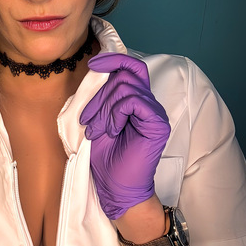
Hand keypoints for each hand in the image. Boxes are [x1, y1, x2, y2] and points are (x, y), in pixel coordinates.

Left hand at [80, 53, 169, 219]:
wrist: (115, 186)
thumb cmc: (106, 156)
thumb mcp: (97, 118)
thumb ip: (101, 96)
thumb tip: (95, 71)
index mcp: (136, 100)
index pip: (131, 67)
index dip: (113, 59)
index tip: (93, 63)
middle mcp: (148, 103)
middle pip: (124, 76)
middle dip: (99, 95)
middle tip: (87, 120)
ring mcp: (154, 112)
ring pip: (126, 87)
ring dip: (104, 107)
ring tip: (97, 130)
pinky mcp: (157, 124)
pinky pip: (133, 101)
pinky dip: (116, 113)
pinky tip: (112, 131)